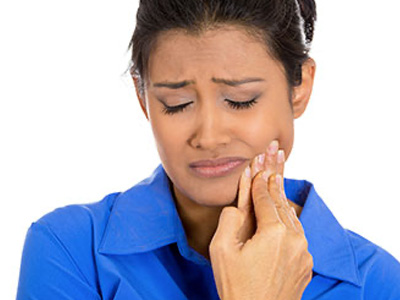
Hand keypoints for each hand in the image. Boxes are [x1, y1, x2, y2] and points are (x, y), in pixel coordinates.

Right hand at [209, 140, 312, 299]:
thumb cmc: (236, 285)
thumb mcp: (222, 249)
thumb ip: (230, 219)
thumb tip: (239, 204)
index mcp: (274, 232)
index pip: (265, 198)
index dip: (258, 181)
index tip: (256, 164)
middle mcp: (295, 239)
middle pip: (282, 202)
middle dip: (274, 179)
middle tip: (274, 155)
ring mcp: (303, 252)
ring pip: (292, 217)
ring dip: (282, 198)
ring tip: (277, 178)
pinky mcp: (306, 264)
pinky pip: (297, 234)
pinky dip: (289, 220)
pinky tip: (284, 213)